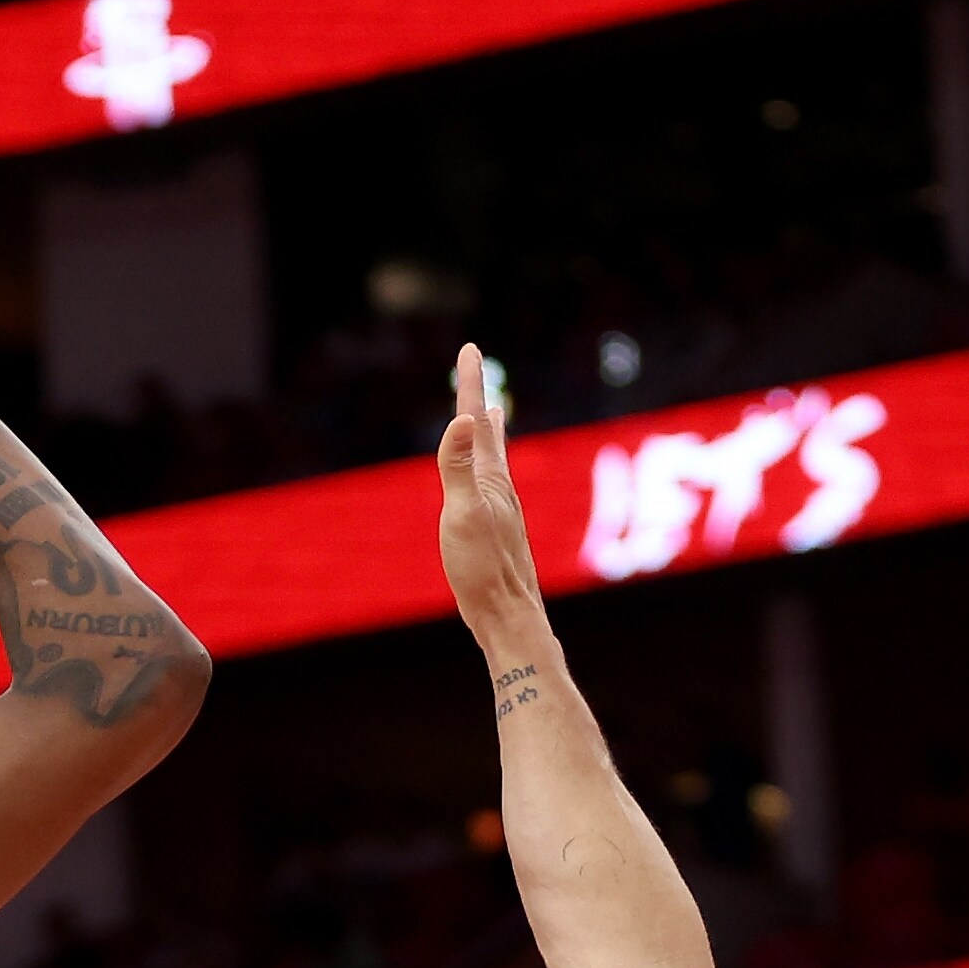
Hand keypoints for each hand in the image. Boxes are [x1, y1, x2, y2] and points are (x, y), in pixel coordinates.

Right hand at [437, 342, 548, 653]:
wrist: (510, 619)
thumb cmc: (483, 571)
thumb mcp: (463, 515)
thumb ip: (458, 469)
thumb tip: (462, 421)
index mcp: (490, 479)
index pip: (476, 420)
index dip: (471, 383)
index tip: (470, 348)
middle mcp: (499, 491)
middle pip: (489, 437)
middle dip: (482, 405)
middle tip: (481, 376)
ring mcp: (500, 513)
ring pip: (493, 463)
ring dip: (489, 436)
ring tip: (493, 420)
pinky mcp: (497, 536)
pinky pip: (490, 491)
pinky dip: (487, 472)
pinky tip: (489, 487)